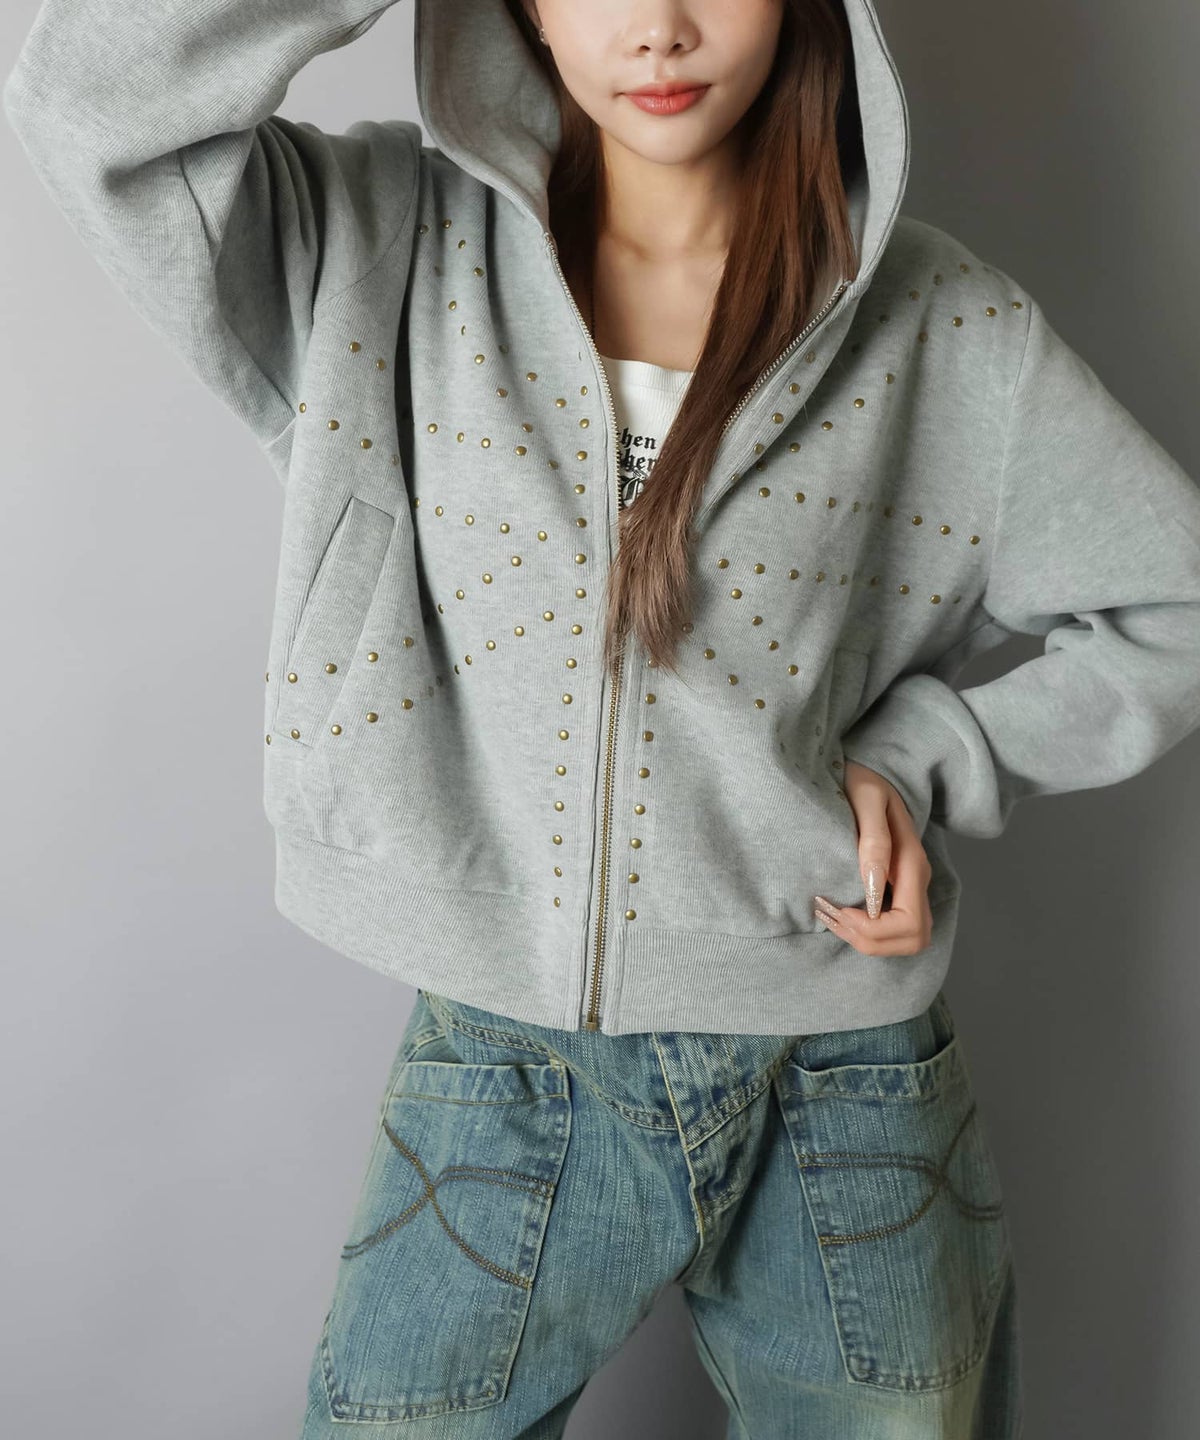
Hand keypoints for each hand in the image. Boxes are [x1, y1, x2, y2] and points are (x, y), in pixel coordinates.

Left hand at [812, 760, 933, 956]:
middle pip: (913, 939)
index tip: (843, 910)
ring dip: (868, 941)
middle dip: (871, 940)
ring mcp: (909, 888)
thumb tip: (872, 886)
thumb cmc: (862, 782)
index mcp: (912, 863)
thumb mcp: (866, 799)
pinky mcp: (897, 891)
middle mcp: (917, 881)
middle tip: (835, 916)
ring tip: (833, 918)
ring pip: (905, 941)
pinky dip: (867, 934)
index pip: (909, 922)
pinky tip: (840, 916)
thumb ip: (874, 841)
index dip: (875, 929)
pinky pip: (892, 930)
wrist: (868, 774)